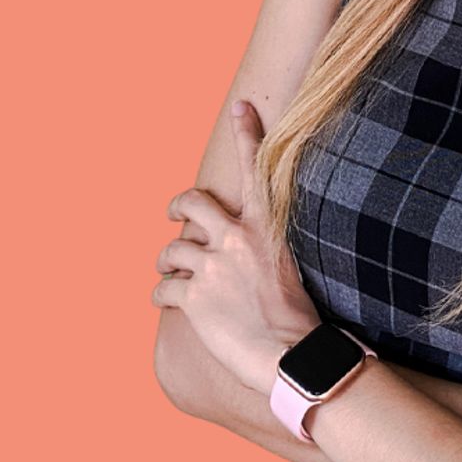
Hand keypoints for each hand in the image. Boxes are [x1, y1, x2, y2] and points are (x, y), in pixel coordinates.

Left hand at [151, 99, 320, 396]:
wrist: (293, 355)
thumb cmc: (300, 318)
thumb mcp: (290, 267)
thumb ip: (264, 249)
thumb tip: (243, 248)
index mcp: (265, 226)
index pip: (255, 167)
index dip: (247, 132)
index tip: (240, 106)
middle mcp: (236, 238)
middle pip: (192, 202)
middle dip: (176, 206)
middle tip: (171, 214)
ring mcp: (212, 266)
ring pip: (170, 250)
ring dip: (167, 263)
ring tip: (172, 277)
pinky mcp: (192, 296)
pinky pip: (161, 288)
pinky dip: (161, 295)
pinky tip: (167, 302)